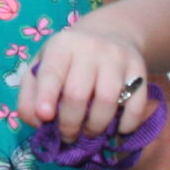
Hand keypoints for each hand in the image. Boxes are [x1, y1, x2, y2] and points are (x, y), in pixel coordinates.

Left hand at [19, 24, 150, 138]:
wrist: (110, 33)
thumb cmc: (68, 59)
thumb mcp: (42, 66)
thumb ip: (30, 95)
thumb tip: (37, 123)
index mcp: (62, 46)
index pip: (52, 73)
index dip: (46, 97)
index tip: (44, 117)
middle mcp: (90, 48)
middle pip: (78, 93)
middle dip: (70, 124)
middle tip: (67, 137)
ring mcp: (117, 58)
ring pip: (107, 101)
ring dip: (96, 127)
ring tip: (89, 133)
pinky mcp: (140, 69)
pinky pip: (136, 104)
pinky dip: (127, 124)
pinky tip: (117, 130)